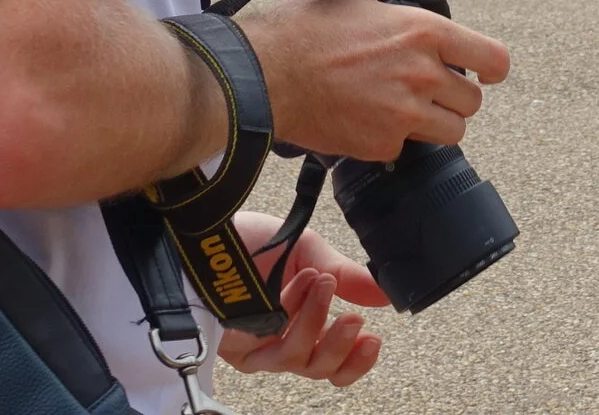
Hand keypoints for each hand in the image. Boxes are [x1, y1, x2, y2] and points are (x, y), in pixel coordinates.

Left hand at [219, 214, 387, 386]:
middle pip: (319, 369)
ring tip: (324, 283)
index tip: (374, 340)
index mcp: (302, 327)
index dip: (356, 360)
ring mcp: (257, 347)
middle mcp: (280, 343)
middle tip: (354, 318)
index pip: (334, 362)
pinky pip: (272, 344)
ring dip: (317, 322)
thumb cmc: (253, 242)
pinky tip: (302, 284)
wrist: (212, 229)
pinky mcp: (236, 346)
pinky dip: (293, 313)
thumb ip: (346, 276)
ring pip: (296, 360)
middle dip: (341, 345)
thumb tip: (386, 293)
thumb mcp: (309, 252)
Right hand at [232, 0, 509, 162]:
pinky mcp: (381, 145)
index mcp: (422, 31)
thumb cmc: (301, 27)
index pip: (493, 58)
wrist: (261, 75)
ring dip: (433, 123)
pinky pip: (406, 148)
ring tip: (402, 107)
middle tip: (426, 88)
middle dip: (454, 97)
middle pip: (472, 102)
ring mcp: (404, 115)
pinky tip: (366, 119)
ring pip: (451, 132)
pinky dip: (391, 139)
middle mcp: (422, 74)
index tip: (482, 70)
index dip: (492, 67)